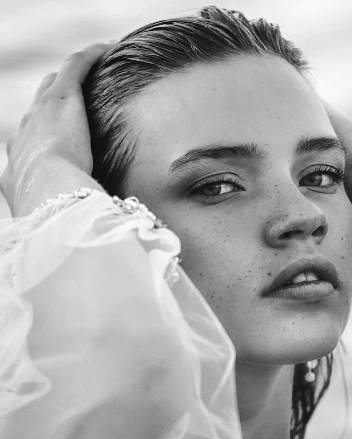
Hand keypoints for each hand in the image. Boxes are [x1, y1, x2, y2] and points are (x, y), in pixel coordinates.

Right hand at [1, 43, 111, 215]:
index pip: (26, 152)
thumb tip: (101, 248)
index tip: (52, 151)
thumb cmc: (58, 221)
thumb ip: (74, 229)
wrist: (53, 197)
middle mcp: (22, 139)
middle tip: (72, 107)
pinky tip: (107, 51)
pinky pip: (75, 67)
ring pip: (52, 85)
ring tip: (90, 76)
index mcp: (16, 173)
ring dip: (69, 80)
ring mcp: (39, 115)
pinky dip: (90, 57)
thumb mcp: (60, 229)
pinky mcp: (61, 96)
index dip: (38, 147)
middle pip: (36, 114)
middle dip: (49, 109)